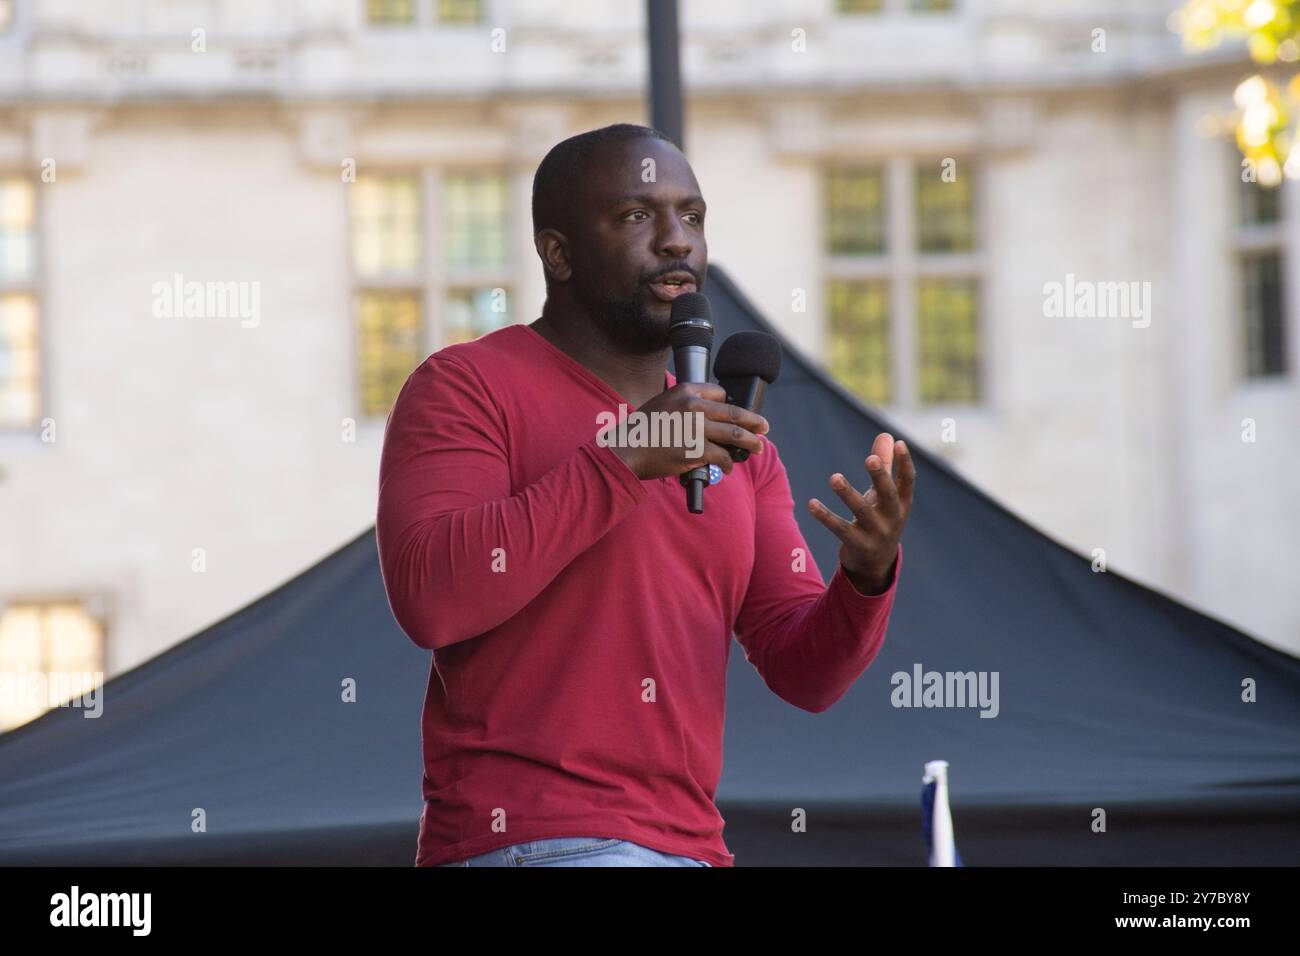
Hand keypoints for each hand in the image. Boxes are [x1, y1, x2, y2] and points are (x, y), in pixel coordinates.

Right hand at [608, 382, 768, 480]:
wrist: (627, 449)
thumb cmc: (642, 429)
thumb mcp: (663, 403)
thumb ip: (685, 405)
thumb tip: (707, 417)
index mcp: (686, 390)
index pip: (720, 392)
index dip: (729, 404)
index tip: (735, 413)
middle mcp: (694, 406)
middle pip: (734, 412)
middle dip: (754, 421)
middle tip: (764, 427)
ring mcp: (697, 428)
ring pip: (735, 435)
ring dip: (750, 442)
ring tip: (757, 447)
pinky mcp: (697, 450)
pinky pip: (722, 457)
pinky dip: (727, 464)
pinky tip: (727, 468)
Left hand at [807, 433, 914, 594]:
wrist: (876, 564)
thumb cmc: (881, 518)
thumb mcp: (885, 495)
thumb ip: (885, 465)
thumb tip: (887, 435)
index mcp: (902, 503)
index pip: (907, 481)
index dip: (905, 463)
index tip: (900, 443)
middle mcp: (892, 518)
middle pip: (887, 495)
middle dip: (880, 477)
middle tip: (871, 459)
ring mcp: (876, 533)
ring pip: (861, 511)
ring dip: (848, 494)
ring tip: (834, 477)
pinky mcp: (857, 544)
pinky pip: (839, 529)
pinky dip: (825, 517)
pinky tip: (811, 504)